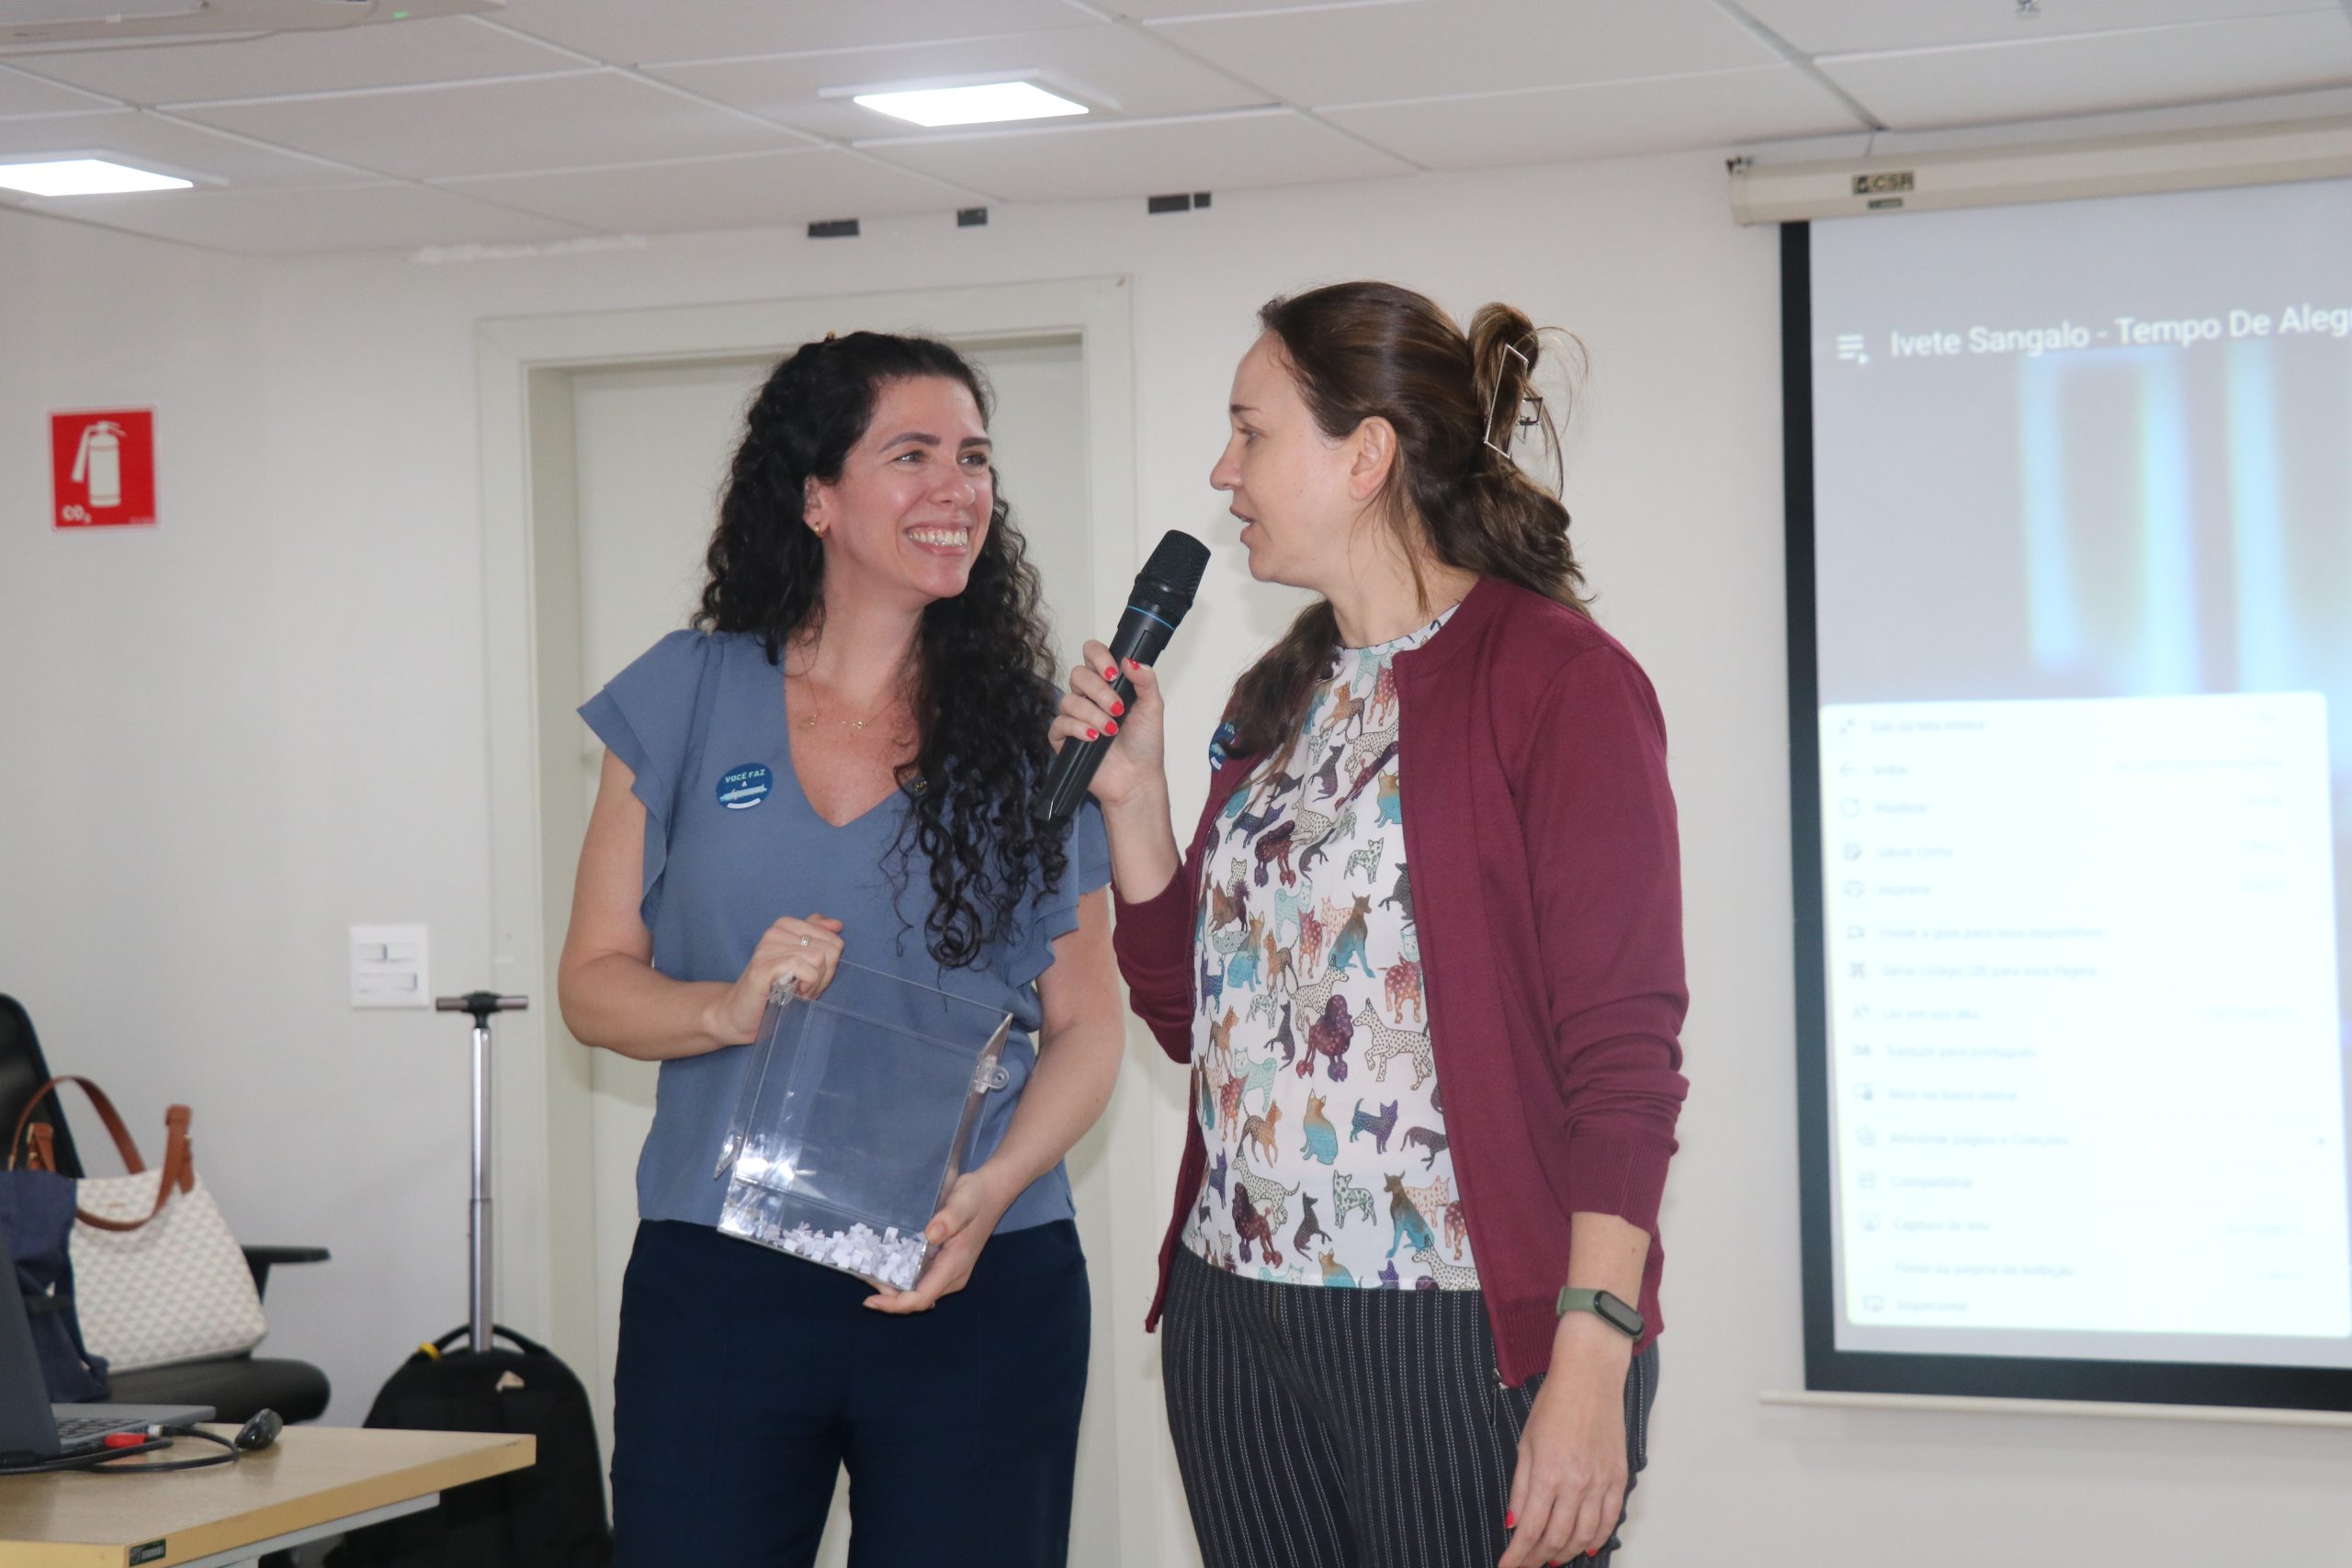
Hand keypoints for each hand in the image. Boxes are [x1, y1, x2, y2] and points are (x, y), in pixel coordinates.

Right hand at [703, 913, 844, 1045]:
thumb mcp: (801, 961)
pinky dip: (806, 985)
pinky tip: (796, 994)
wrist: (739, 1014)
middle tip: (806, 987)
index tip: (813, 977)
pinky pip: (802, 967)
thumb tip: (837, 924)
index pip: (834, 940)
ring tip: (799, 992)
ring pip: (819, 958)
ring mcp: (767, 948)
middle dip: (825, 975)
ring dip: (815, 983)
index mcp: (785, 926)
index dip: (831, 965)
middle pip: (830, 949)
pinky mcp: (763, 967)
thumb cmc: (774, 989)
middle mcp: (775, 932)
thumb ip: (816, 938)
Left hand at [863, 1164, 1014, 1313]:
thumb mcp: (963, 1203)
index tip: (870, 1300)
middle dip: (889, 1296)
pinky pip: (920, 1279)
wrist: (992, 1191)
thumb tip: (931, 1235)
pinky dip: (901, 1277)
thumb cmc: (977, 1197)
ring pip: (917, 1291)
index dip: (895, 1304)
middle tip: (862, 1276)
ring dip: (893, 1287)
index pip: (922, 1297)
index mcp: (954, 1266)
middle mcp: (951, 1276)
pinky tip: (885, 1264)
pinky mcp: (944, 1264)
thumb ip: (949, 1219)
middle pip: (917, 1299)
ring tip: (868, 1271)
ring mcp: (949, 1272)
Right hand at [1049, 640, 1166, 810]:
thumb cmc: (1144, 744)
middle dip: (1099, 691)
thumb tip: (1131, 660)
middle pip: (1078, 674)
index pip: (1092, 654)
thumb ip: (1145, 680)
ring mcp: (1075, 716)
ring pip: (1068, 700)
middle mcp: (1089, 696)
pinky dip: (1077, 729)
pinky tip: (1093, 738)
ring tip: (1110, 730)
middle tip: (1118, 709)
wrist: (1137, 777)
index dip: (1099, 657)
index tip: (1113, 674)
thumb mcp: (1153, 707)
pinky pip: (1059, 724)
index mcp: (1108, 683)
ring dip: (1093, 714)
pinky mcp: (1063, 738)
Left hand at [1500, 1325, 1630, 1566]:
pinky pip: (1610, 1520)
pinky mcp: (1619, 1479)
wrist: (1590, 1379)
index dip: (1517, 1555)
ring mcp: (1600, 1483)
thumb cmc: (1553, 1405)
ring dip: (1566, 1553)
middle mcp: (1576, 1484)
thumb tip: (1513, 1523)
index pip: (1530, 1529)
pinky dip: (1597, 1539)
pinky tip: (1584, 1547)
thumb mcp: (1525, 1444)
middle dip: (1538, 1558)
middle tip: (1527, 1564)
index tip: (1506, 1567)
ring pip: (1584, 1536)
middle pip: (1556, 1539)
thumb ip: (1520, 1487)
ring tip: (1551, 1560)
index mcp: (1547, 1473)